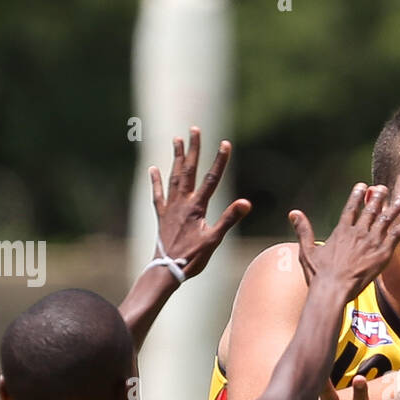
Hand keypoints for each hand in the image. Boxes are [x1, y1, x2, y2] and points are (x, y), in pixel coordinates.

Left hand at [148, 128, 250, 278]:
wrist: (166, 270)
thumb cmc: (191, 257)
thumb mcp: (214, 240)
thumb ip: (229, 219)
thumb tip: (246, 203)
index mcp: (196, 207)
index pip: (211, 179)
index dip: (220, 161)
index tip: (225, 143)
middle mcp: (182, 203)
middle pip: (189, 170)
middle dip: (193, 149)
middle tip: (194, 129)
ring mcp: (170, 208)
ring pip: (174, 177)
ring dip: (177, 158)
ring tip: (176, 140)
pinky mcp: (162, 215)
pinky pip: (158, 194)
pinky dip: (156, 180)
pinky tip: (154, 169)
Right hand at [288, 185, 399, 299]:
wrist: (333, 289)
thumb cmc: (319, 274)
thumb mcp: (307, 250)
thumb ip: (303, 230)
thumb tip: (293, 213)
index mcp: (341, 231)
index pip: (350, 208)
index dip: (356, 196)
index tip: (362, 185)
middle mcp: (358, 232)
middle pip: (371, 210)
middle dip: (378, 197)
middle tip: (383, 187)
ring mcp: (371, 242)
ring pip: (386, 219)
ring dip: (396, 206)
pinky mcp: (382, 253)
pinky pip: (396, 235)